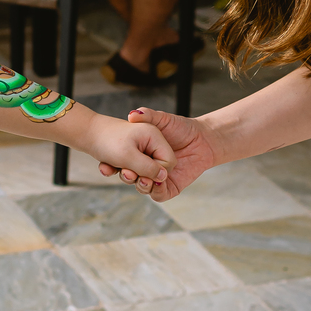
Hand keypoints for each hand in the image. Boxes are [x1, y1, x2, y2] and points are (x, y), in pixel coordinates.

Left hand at [83, 114, 174, 183]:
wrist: (85, 132)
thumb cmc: (107, 141)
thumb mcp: (128, 157)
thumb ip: (148, 168)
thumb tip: (162, 177)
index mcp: (155, 137)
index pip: (168, 162)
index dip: (156, 173)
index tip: (141, 175)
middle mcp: (150, 141)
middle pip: (156, 167)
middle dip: (141, 175)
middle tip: (125, 172)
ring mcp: (141, 146)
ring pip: (143, 169)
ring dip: (129, 174)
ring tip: (117, 169)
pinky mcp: (132, 152)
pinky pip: (132, 167)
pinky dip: (121, 169)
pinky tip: (108, 167)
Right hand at [99, 107, 216, 201]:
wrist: (204, 139)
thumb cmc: (182, 127)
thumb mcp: (162, 119)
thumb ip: (148, 115)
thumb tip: (132, 114)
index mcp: (140, 154)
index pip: (123, 163)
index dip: (113, 165)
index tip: (106, 166)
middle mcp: (147, 167)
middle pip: (131, 177)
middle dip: (126, 176)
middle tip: (126, 171)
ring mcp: (158, 179)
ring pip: (143, 187)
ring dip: (140, 185)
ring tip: (139, 177)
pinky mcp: (171, 187)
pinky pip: (160, 195)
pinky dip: (156, 192)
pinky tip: (154, 184)